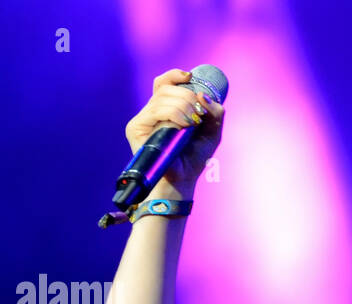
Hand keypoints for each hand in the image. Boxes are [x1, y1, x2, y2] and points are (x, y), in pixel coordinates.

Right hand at [123, 68, 225, 192]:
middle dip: (187, 97)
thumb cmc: (195, 158)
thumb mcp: (212, 132)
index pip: (164, 83)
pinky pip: (156, 110)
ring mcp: (143, 119)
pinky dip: (174, 114)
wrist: (183, 180)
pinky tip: (184, 125)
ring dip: (184, 107)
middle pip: (166, 88)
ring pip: (163, 97)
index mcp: (166, 110)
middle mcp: (152, 112)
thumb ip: (215, 112)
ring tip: (192, 124)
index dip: (175, 75)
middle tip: (199, 115)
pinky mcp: (136, 128)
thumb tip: (202, 94)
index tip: (190, 76)